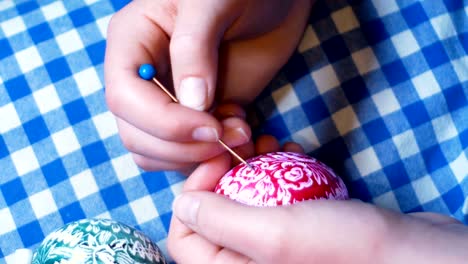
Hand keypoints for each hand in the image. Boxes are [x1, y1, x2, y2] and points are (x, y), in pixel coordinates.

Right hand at [104, 0, 312, 172]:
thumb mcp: (212, 2)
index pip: (125, 98)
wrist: (274, 2)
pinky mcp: (197, 117)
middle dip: (183, 147)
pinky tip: (242, 133)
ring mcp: (169, 101)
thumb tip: (191, 104)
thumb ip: (194, 48)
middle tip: (232, 137)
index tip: (212, 127)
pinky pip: (189, 154)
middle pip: (137, 135)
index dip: (164, 122)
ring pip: (158, 153)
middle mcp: (143, 77)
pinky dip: (212, 158)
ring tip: (242, 133)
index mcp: (133, 42)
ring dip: (198, 157)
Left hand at [168, 137, 467, 263]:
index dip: (194, 192)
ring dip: (252, 165)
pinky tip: (291, 151)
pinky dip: (277, 171)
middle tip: (245, 141)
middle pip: (213, 213)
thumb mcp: (274, 234)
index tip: (219, 160)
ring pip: (243, 199)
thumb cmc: (346, 250)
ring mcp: (274, 246)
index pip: (183, 237)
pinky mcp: (297, 228)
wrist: (410, 252)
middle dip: (225, 171)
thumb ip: (219, 221)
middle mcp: (248, 262)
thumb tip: (182, 205)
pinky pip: (272, 197)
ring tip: (269, 142)